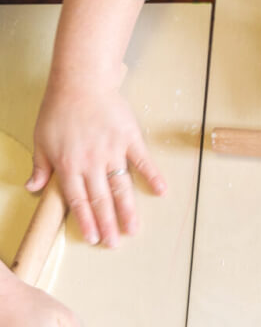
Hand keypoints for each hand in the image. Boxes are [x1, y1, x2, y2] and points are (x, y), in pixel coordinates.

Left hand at [28, 67, 165, 247]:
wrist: (80, 83)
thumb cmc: (59, 108)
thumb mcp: (41, 139)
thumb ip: (40, 166)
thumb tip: (33, 188)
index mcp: (69, 165)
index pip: (78, 200)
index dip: (86, 221)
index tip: (93, 238)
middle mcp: (91, 163)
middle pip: (101, 199)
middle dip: (108, 224)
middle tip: (115, 243)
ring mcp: (112, 151)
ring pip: (121, 187)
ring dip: (127, 210)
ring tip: (133, 228)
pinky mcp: (129, 139)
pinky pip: (142, 161)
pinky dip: (152, 176)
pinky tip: (161, 190)